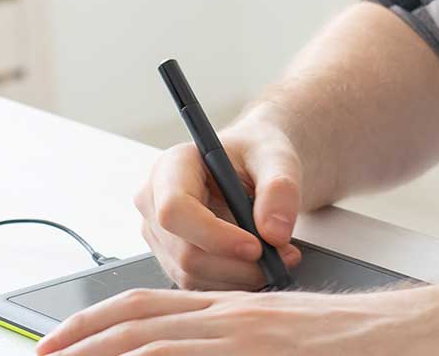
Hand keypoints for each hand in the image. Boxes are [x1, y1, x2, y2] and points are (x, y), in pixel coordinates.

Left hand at [33, 286, 427, 355]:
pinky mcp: (261, 350)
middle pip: (137, 321)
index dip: (96, 321)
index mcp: (233, 310)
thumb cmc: (352, 343)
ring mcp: (245, 337)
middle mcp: (232, 317)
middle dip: (79, 338)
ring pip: (154, 343)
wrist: (407, 333)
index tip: (58, 342)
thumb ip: (235, 342)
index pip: (148, 307)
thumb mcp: (281, 339)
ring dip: (103, 355)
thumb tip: (187, 349)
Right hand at [133, 121, 304, 289]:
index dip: (214, 236)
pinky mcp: (172, 259)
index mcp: (170, 167)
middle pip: (185, 251)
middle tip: (284, 256)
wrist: (253, 167)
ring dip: (241, 275)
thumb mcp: (277, 157)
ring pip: (193, 274)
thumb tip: (274, 232)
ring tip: (279, 256)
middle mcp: (155, 202)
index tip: (257, 246)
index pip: (175, 210)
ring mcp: (160, 235)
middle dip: (238, 264)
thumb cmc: (256, 154)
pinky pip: (200, 284)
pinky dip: (235, 281)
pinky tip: (260, 264)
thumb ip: (280, 188)